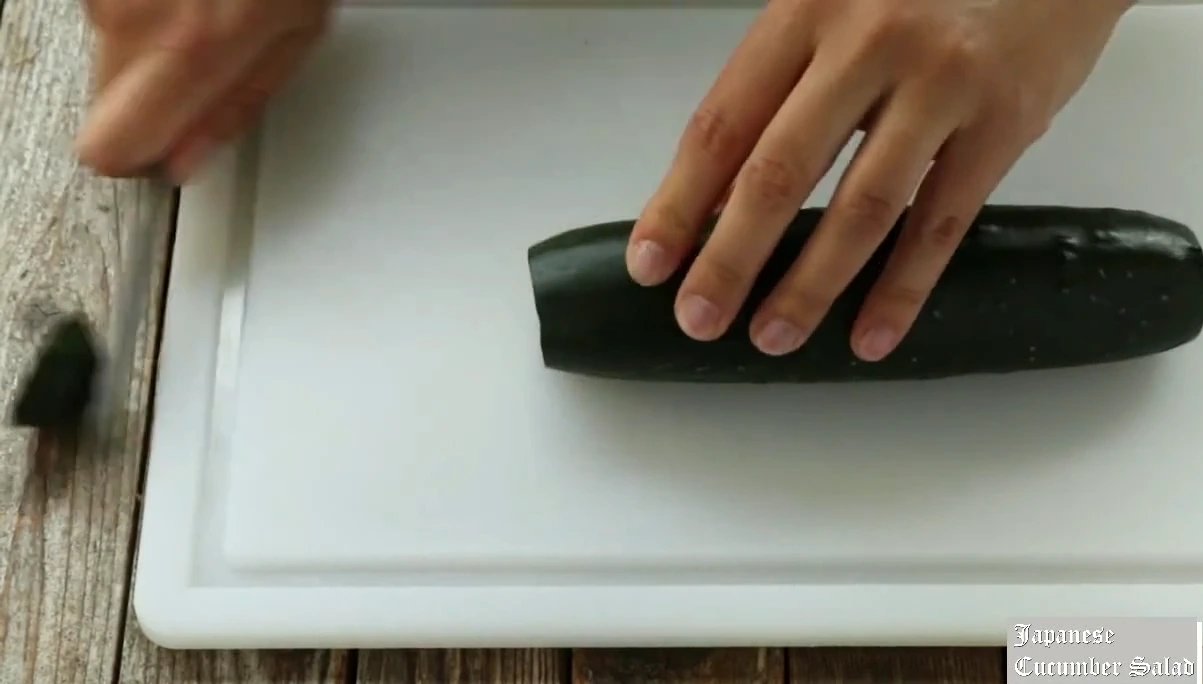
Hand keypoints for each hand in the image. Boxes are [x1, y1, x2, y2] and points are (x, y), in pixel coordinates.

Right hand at [76, 0, 332, 181]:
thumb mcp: (298, 32)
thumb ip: (236, 105)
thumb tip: (189, 158)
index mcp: (189, 46)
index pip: (108, 147)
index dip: (136, 156)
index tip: (161, 150)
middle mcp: (129, 10)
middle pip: (102, 97)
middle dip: (148, 94)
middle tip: (203, 60)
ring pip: (106, 42)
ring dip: (150, 35)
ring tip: (205, 1)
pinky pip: (108, 2)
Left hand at [627, 0, 1132, 360]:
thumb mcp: (835, 3)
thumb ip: (779, 82)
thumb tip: (715, 192)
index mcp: (805, 10)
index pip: (724, 123)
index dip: (679, 201)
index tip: (649, 263)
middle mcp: (867, 43)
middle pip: (779, 172)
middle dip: (730, 259)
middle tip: (698, 319)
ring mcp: (940, 84)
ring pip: (861, 208)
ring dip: (809, 286)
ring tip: (771, 338)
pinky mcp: (1004, 122)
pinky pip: (942, 223)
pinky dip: (903, 289)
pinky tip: (871, 337)